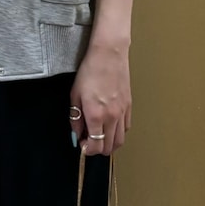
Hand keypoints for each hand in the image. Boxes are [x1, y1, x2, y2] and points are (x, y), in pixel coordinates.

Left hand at [71, 42, 130, 156]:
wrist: (109, 55)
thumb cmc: (89, 72)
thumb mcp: (75, 95)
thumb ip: (75, 118)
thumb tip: (77, 134)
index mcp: (96, 115)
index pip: (95, 146)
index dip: (87, 150)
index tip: (82, 143)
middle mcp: (112, 117)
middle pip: (109, 147)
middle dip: (97, 148)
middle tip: (89, 139)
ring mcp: (122, 113)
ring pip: (120, 141)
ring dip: (109, 143)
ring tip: (100, 134)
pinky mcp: (129, 107)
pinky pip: (126, 128)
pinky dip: (118, 132)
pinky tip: (110, 125)